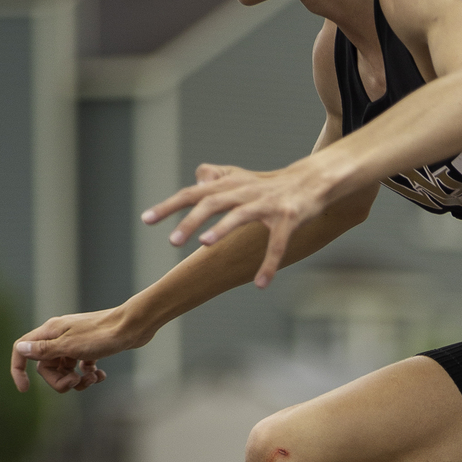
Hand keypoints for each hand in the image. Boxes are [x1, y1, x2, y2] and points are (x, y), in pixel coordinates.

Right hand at [12, 305, 143, 393]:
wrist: (133, 326)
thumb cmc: (102, 335)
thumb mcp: (70, 346)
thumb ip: (45, 349)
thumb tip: (20, 349)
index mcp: (50, 332)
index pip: (22, 349)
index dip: (18, 369)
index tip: (25, 389)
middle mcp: (60, 336)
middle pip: (46, 367)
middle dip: (59, 381)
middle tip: (76, 382)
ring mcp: (75, 343)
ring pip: (65, 370)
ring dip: (77, 380)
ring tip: (92, 379)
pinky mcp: (90, 349)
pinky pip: (81, 367)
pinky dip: (88, 374)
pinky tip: (100, 375)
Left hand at [142, 155, 338, 288]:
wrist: (314, 180)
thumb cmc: (273, 184)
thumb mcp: (243, 178)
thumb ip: (218, 177)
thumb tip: (196, 177)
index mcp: (230, 185)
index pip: (193, 193)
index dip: (170, 206)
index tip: (147, 220)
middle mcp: (245, 192)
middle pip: (211, 202)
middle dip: (190, 220)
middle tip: (173, 241)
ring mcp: (268, 204)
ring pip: (240, 216)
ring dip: (221, 230)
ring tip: (204, 246)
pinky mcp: (289, 218)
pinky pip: (277, 244)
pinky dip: (269, 264)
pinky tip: (260, 284)